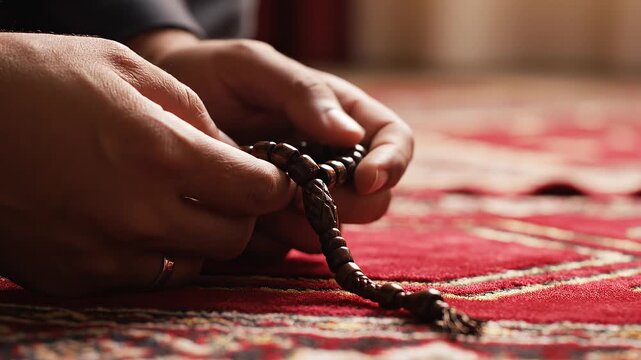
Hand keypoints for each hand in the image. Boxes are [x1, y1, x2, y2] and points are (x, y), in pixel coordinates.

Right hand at [0, 33, 293, 294]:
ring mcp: (107, 253)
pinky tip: (135, 221)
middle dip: (241, 212)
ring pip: (194, 263)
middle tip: (225, 190)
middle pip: (234, 237)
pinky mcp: (76, 276)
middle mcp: (140, 214)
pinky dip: (156, 253)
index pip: (257, 191)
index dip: (273, 183)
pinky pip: (146, 277)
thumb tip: (231, 152)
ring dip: (200, 236)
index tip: (268, 176)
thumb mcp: (126, 69)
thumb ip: (193, 113)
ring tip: (176, 203)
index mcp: (161, 153)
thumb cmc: (37, 80)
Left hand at [129, 31, 413, 255]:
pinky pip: (288, 246)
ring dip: (303, 226)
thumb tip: (352, 135)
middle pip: (372, 199)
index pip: (394, 141)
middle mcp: (330, 160)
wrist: (165, 105)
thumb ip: (304, 94)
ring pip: (332, 230)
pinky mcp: (275, 223)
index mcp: (341, 116)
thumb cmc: (214, 74)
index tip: (364, 179)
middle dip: (343, 205)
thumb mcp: (255, 67)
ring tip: (261, 203)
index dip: (391, 164)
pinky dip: (271, 239)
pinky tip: (243, 214)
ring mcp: (304, 196)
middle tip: (297, 194)